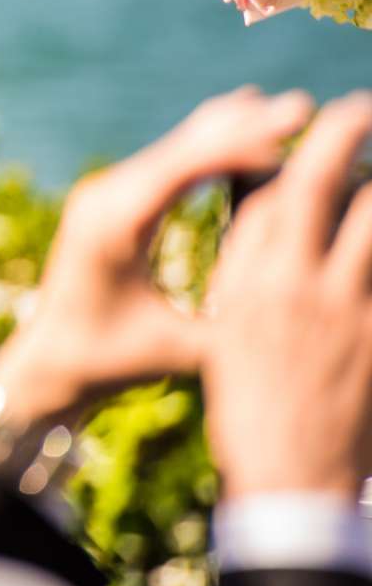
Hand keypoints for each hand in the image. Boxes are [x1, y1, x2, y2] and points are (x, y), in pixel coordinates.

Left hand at [0, 87, 310, 426]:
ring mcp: (103, 195)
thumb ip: (233, 330)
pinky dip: (207, 146)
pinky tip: (243, 129)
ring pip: (173, 149)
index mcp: (113, 228)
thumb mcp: (176, 351)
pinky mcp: (111, 201)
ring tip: (285, 110)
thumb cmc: (110, 364)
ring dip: (228, 130)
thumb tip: (298, 303)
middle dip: (242, 127)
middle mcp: (103, 199)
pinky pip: (164, 162)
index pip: (179, 172)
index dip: (236, 147)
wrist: (47, 361)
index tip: (291, 133)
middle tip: (303, 105)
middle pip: (180, 149)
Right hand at [204, 89, 371, 499]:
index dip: (292, 148)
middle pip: (322, 184)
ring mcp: (343, 307)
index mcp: (246, 279)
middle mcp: (292, 282)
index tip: (308, 120)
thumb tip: (265, 213)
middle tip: (361, 107)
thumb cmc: (250, 405)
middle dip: (346, 133)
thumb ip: (248, 268)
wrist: (289, 478)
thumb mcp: (229, 327)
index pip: (269, 191)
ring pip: (371, 219)